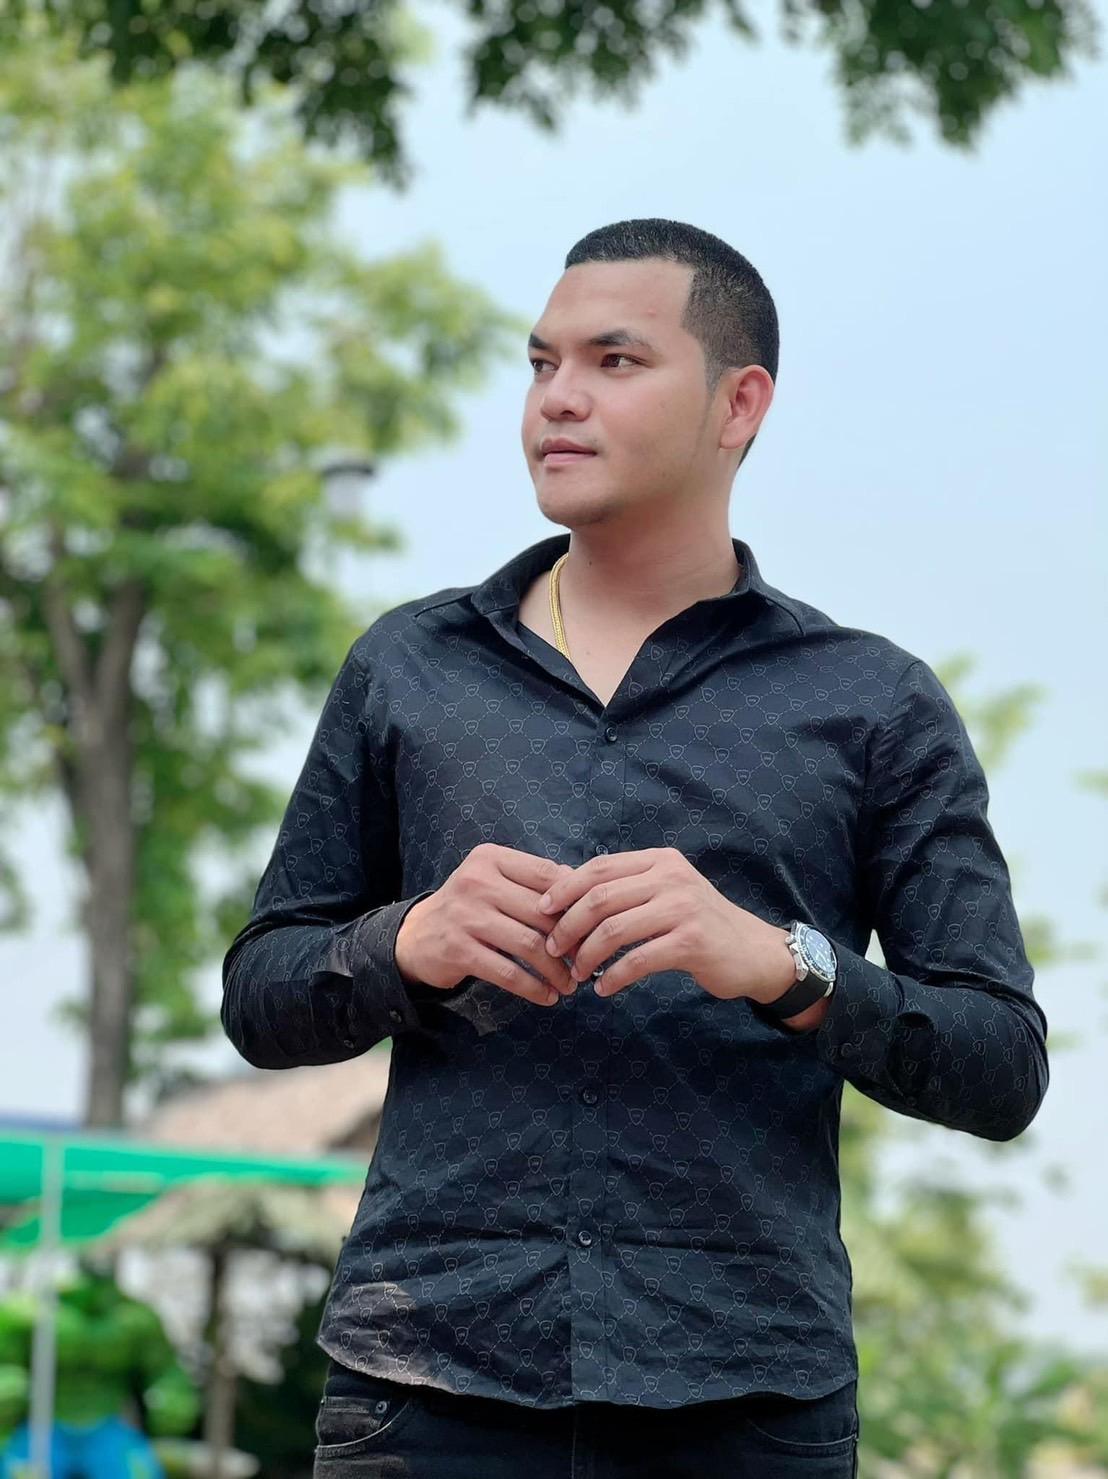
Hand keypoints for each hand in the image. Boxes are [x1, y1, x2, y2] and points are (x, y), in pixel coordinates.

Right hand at [394, 843, 576, 1006]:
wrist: (415, 937)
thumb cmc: (469, 908)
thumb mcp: (493, 882)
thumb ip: (532, 883)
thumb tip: (584, 893)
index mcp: (490, 859)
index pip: (546, 874)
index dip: (574, 901)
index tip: (591, 925)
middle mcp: (476, 882)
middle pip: (541, 911)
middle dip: (571, 940)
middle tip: (587, 960)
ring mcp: (465, 915)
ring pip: (529, 944)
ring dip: (556, 969)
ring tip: (570, 984)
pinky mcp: (458, 949)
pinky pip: (508, 972)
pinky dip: (533, 987)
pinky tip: (547, 996)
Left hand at [537, 847, 795, 1001]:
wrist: (753, 951)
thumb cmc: (699, 924)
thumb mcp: (665, 893)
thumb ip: (627, 890)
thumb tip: (565, 895)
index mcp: (659, 861)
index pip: (599, 868)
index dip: (565, 889)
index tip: (542, 911)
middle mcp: (671, 878)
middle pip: (600, 898)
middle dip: (568, 925)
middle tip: (554, 949)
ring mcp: (683, 908)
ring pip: (614, 930)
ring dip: (587, 955)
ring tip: (577, 973)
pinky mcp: (691, 942)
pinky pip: (637, 960)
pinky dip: (614, 977)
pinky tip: (605, 989)